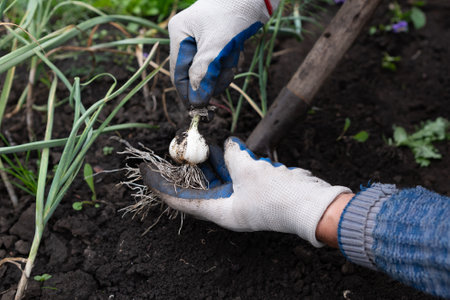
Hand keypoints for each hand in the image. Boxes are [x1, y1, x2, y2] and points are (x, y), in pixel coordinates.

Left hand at [140, 137, 350, 246]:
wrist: (313, 205)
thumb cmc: (278, 195)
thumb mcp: (248, 170)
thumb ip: (233, 154)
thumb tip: (229, 144)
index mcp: (220, 211)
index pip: (181, 199)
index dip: (161, 185)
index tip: (145, 170)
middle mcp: (228, 208)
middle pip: (200, 186)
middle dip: (191, 165)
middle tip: (181, 147)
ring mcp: (243, 200)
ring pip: (220, 177)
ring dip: (214, 160)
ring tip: (205, 141)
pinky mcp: (256, 191)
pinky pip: (237, 174)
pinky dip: (233, 160)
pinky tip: (232, 145)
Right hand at [168, 0, 277, 106]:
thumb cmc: (232, 15)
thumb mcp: (216, 47)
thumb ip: (204, 75)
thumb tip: (196, 102)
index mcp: (179, 34)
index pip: (178, 74)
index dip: (189, 94)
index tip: (201, 110)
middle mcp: (187, 38)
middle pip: (196, 75)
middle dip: (214, 76)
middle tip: (227, 71)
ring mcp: (203, 41)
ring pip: (210, 71)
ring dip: (225, 69)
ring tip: (234, 53)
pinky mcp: (217, 42)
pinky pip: (220, 63)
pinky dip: (230, 61)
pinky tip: (237, 49)